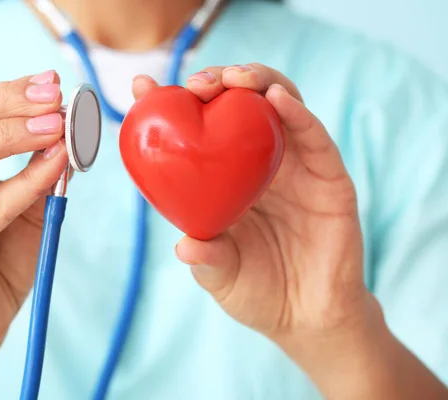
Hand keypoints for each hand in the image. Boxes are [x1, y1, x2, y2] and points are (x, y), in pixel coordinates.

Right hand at [0, 70, 68, 355]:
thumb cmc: (0, 257)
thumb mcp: (26, 203)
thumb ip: (41, 166)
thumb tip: (71, 126)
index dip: (5, 91)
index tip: (50, 81)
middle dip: (6, 102)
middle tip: (54, 96)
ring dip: (9, 133)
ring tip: (57, 125)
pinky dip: (24, 182)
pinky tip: (56, 165)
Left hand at [132, 64, 378, 340]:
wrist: (308, 320)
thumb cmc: (259, 293)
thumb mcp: (221, 276)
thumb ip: (206, 259)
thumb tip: (184, 246)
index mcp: (227, 180)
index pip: (197, 133)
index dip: (170, 106)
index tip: (142, 87)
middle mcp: (258, 165)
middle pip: (239, 107)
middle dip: (218, 83)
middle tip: (195, 85)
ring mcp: (295, 168)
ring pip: (279, 106)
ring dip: (257, 82)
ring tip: (234, 79)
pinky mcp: (329, 178)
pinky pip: (315, 138)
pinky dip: (298, 113)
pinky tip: (276, 99)